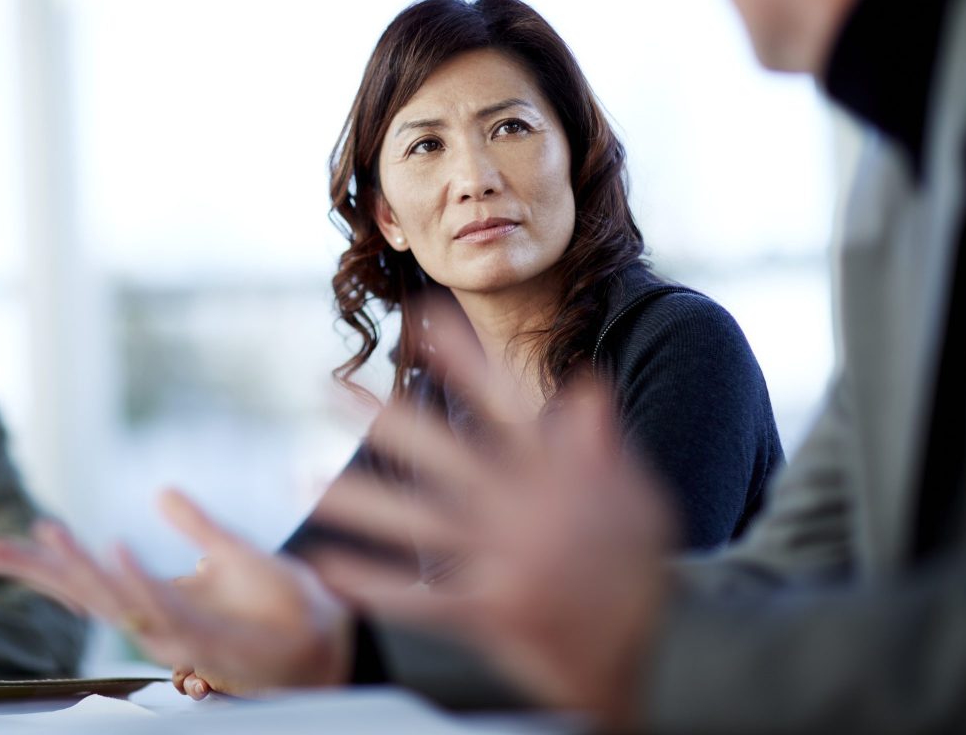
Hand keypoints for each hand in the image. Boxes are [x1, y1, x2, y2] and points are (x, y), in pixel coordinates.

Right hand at [0, 492, 354, 695]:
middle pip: (82, 594)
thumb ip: (195, 524)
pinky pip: (163, 606)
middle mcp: (157, 620)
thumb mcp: (230, 549)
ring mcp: (178, 631)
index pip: (84, 582)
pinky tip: (115, 547)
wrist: (327, 632)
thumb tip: (160, 491)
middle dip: (34, 572)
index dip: (38, 564)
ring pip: (114, 601)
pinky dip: (136, 577)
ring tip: (46, 531)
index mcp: (155, 598)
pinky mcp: (208, 637)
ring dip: (79, 567)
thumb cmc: (278, 602)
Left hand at [308, 309, 676, 729]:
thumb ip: (602, 444)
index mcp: (553, 473)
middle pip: (437, 450)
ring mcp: (502, 558)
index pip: (497, 399)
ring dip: (357, 500)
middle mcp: (520, 507)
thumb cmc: (644, 568)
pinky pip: (419, 597)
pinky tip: (330, 570)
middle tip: (327, 387)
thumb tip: (587, 385)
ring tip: (303, 481)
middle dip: (379, 416)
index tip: (419, 316)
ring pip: (414, 521)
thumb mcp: (636, 494)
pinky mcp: (492, 610)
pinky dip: (374, 586)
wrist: (662, 649)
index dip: (458, 355)